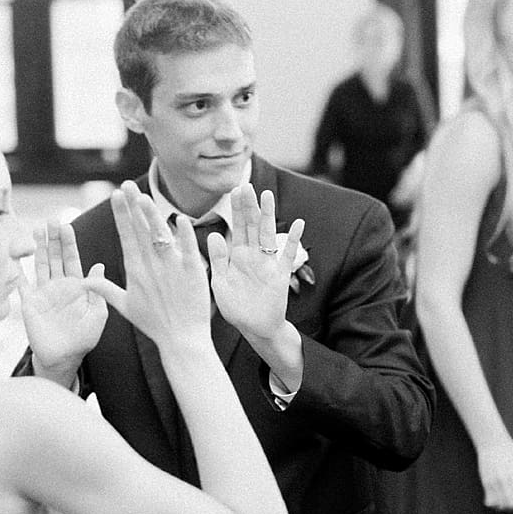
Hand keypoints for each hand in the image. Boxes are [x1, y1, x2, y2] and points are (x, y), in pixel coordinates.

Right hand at [20, 219, 105, 375]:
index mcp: (76, 286)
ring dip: (38, 247)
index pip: (72, 259)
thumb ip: (98, 290)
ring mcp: (43, 293)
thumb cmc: (84, 338)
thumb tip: (99, 265)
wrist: (64, 358)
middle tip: (51, 219)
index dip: (69, 243)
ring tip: (37, 228)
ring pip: (40, 265)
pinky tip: (13, 257)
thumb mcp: (97, 314)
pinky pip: (21, 285)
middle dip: (53, 238)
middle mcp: (58, 286)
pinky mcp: (29, 304)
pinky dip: (17, 272)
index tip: (67, 225)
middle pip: (55, 257)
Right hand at [82, 184, 210, 349]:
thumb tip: (83, 281)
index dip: (121, 215)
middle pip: (140, 230)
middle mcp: (151, 267)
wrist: (181, 339)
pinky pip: (189, 249)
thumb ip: (106, 290)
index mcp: (136, 271)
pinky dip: (185, 234)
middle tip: (125, 186)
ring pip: (161, 236)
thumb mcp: (125, 306)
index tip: (115, 196)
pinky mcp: (193, 272)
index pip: (127, 236)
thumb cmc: (153, 324)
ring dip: (152, 215)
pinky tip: (180, 219)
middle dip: (132, 207)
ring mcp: (172, 268)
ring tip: (143, 196)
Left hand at [208, 187, 304, 343]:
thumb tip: (214, 235)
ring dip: (268, 215)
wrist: (255, 328)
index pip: (236, 227)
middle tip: (246, 185)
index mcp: (236, 256)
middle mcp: (253, 255)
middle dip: (249, 206)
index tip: (233, 189)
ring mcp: (267, 263)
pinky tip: (298, 224)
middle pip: (251, 225)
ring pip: (267, 234)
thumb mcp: (220, 283)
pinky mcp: (280, 275)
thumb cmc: (236, 307)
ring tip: (267, 195)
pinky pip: (288, 255)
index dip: (235, 209)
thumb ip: (218, 260)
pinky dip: (292, 240)